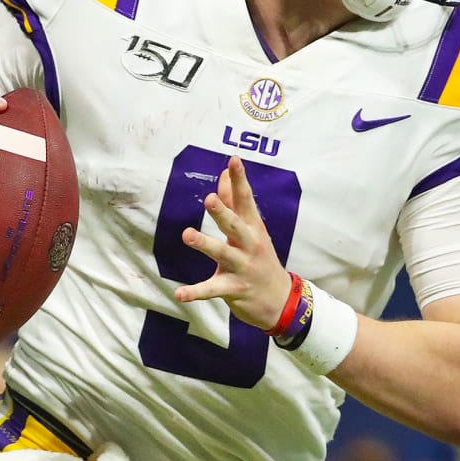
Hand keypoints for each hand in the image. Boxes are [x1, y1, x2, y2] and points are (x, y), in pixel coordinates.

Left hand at [174, 156, 291, 330]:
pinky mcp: (234, 288)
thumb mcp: (251, 229)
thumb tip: (223, 174)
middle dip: (223, 213)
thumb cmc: (260, 258)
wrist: (280, 300)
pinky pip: (212, 289)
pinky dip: (195, 292)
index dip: (240, 180)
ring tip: (188, 234)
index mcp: (253, 227)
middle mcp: (249, 245)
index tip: (234, 160)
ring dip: (205, 244)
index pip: (246, 200)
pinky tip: (179, 293)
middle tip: (209, 199)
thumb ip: (233, 202)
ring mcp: (242, 267)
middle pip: (235, 226)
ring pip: (222, 254)